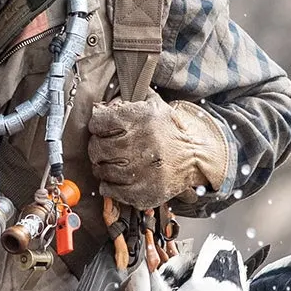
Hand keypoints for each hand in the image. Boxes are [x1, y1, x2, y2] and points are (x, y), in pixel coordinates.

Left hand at [87, 95, 229, 208]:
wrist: (194, 157)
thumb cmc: (168, 132)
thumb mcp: (155, 106)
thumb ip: (129, 99)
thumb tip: (101, 103)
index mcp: (142, 119)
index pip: (99, 121)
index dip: (97, 125)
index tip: (101, 128)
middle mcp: (141, 144)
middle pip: (97, 148)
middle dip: (97, 147)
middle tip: (104, 148)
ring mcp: (141, 171)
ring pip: (101, 170)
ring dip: (101, 167)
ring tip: (112, 162)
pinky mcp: (142, 191)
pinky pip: (109, 189)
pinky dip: (108, 184)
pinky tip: (117, 177)